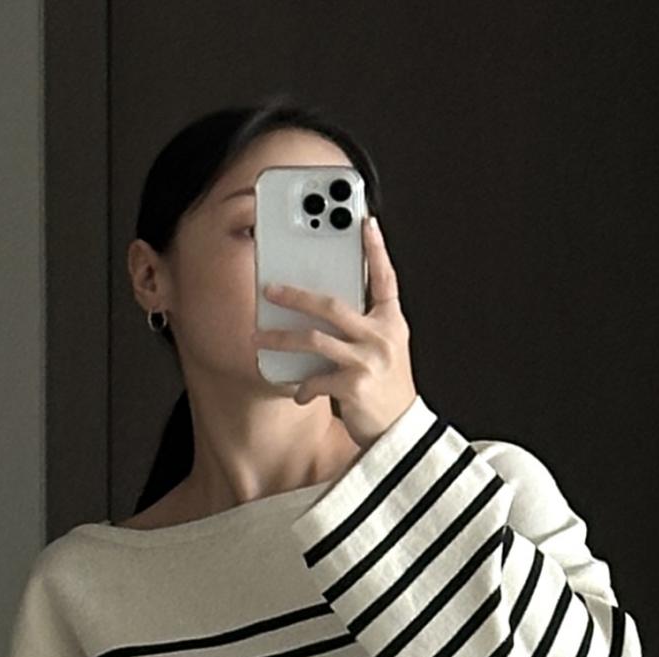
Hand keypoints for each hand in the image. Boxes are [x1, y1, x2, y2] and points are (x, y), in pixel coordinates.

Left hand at [252, 213, 417, 450]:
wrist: (399, 433)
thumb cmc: (386, 390)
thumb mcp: (385, 351)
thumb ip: (363, 327)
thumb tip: (322, 310)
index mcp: (391, 323)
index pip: (385, 278)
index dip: (376, 249)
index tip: (364, 221)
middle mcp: (381, 337)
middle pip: (332, 306)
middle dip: (296, 296)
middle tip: (269, 290)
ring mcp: (368, 361)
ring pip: (315, 340)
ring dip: (281, 339)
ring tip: (259, 338)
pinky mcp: (354, 386)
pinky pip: (316, 378)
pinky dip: (302, 385)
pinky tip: (297, 390)